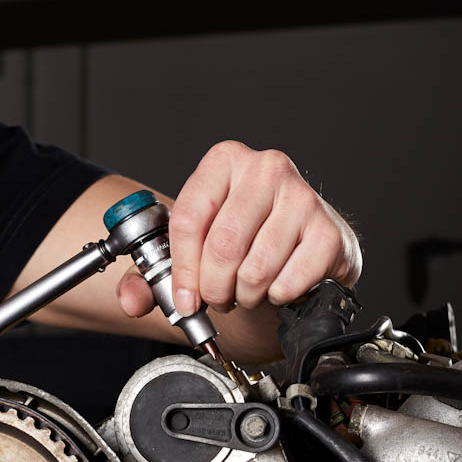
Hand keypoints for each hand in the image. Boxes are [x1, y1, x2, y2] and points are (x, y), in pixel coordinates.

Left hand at [115, 142, 359, 320]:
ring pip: (255, 270)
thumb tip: (131, 298)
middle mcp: (266, 169)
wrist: (301, 246)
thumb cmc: (245, 240)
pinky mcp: (329, 232)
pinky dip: (277, 298)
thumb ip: (150, 276)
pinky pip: (288, 283)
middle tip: (220, 298)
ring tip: (248, 291)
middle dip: (215, 288)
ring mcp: (303, 198)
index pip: (190, 219)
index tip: (185, 298)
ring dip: (246, 296)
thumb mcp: (193, 249)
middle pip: (223, 246)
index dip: (182, 270)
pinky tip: (279, 286)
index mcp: (225, 162)